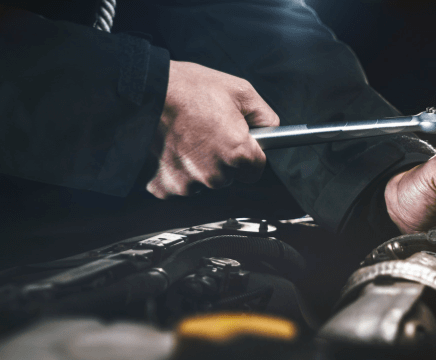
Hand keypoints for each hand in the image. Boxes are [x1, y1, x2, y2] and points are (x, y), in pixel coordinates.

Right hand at [147, 61, 278, 197]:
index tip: (239, 142)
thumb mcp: (240, 91)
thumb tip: (273, 130)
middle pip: (229, 177)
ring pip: (204, 182)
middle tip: (208, 132)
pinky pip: (178, 185)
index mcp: (237, 153)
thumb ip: (264, 116)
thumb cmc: (189, 88)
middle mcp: (214, 175)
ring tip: (187, 137)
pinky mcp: (164, 187)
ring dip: (199, 166)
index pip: (256, 170)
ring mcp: (188, 184)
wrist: (143, 91)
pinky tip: (170, 147)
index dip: (249, 154)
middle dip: (223, 159)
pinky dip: (176, 170)